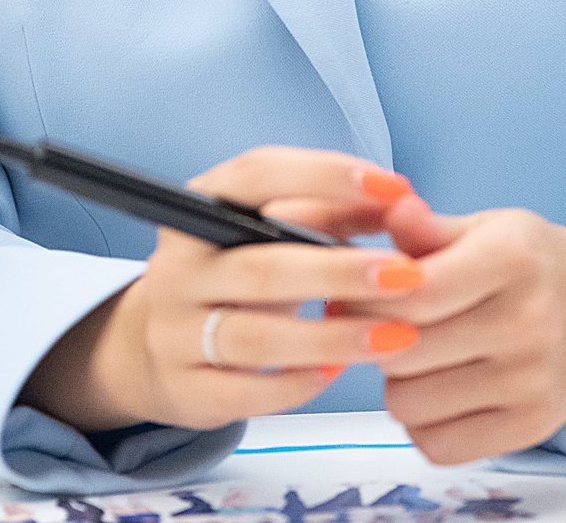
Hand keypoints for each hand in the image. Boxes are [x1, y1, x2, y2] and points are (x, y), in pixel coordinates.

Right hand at [19, 145, 426, 433]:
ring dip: (331, 336)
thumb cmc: (238, 274)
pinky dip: (296, 383)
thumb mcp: (273, 232)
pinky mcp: (183, 388)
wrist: (157, 346)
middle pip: (262, 264)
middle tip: (408, 276)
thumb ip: (335, 213)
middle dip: (340, 271)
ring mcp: (174, 328)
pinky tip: (336, 372)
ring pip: (256, 335)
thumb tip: (404, 203)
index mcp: (201, 203)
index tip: (395, 189)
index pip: (259, 173)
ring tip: (394, 336)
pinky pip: (245, 391)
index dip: (328, 176)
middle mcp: (180, 263)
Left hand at [318, 193, 565, 465]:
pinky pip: (439, 445)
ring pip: (410, 404)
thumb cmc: (537, 262)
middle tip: (371, 321)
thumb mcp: (489, 226)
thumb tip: (389, 212)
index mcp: (512, 259)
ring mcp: (531, 382)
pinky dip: (421, 423)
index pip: (416, 292)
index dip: (368, 294)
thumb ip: (430, 227)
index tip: (352, 289)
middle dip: (372, 336)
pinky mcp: (530, 429)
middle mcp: (527, 323)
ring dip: (394, 382)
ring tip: (409, 354)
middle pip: (404, 350)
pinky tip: (433, 389)